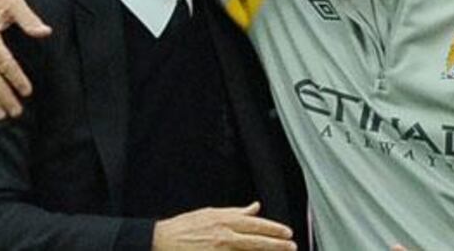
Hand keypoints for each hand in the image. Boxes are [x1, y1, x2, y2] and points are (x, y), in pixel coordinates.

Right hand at [153, 202, 296, 249]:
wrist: (161, 240)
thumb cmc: (185, 226)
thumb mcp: (211, 213)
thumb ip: (235, 212)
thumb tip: (255, 207)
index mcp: (224, 220)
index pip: (255, 224)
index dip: (273, 229)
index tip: (287, 233)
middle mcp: (224, 235)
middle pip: (256, 241)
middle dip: (276, 244)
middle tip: (292, 246)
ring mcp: (218, 250)